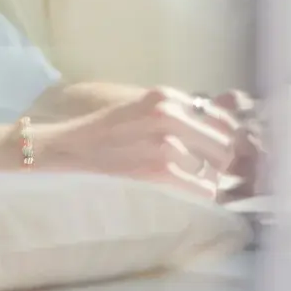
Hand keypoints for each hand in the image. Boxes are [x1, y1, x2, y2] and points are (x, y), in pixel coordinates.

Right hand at [21, 87, 248, 195]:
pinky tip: (195, 193)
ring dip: (211, 178)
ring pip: (215, 167)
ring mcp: (164, 143)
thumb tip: (220, 127)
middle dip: (223, 159)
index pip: (221, 117)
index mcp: (167, 97)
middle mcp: (170, 115)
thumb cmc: (103, 131)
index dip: (228, 136)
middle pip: (225, 142)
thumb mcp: (141, 108)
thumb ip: (177, 112)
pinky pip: (201, 187)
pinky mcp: (156, 171)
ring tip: (198, 182)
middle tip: (214, 170)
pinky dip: (202, 193)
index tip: (223, 149)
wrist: (62, 148)